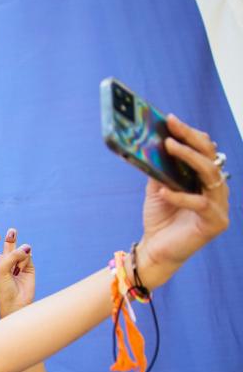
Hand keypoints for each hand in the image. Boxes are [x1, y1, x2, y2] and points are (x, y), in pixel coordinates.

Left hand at [0, 228, 33, 316]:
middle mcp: (7, 261)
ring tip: (15, 269)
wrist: (15, 304)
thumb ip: (12, 255)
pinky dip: (23, 261)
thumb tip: (27, 247)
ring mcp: (19, 264)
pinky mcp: (29, 267)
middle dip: (11, 236)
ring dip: (18, 254)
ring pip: (20, 249)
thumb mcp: (0, 269)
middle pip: (9, 243)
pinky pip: (27, 256)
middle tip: (12, 231)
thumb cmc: (3, 289)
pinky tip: (20, 272)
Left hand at [137, 114, 229, 288]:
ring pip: (209, 174)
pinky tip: (163, 192)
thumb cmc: (159, 220)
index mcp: (206, 180)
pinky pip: (199, 203)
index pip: (205, 150)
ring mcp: (219, 206)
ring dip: (189, 158)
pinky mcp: (215, 223)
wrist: (155, 251)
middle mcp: (217, 190)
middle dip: (191, 139)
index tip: (170, 120)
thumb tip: (152, 143)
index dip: (190, 134)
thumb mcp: (157, 189)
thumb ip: (160, 169)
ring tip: (169, 147)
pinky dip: (180, 196)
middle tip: (172, 128)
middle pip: (210, 157)